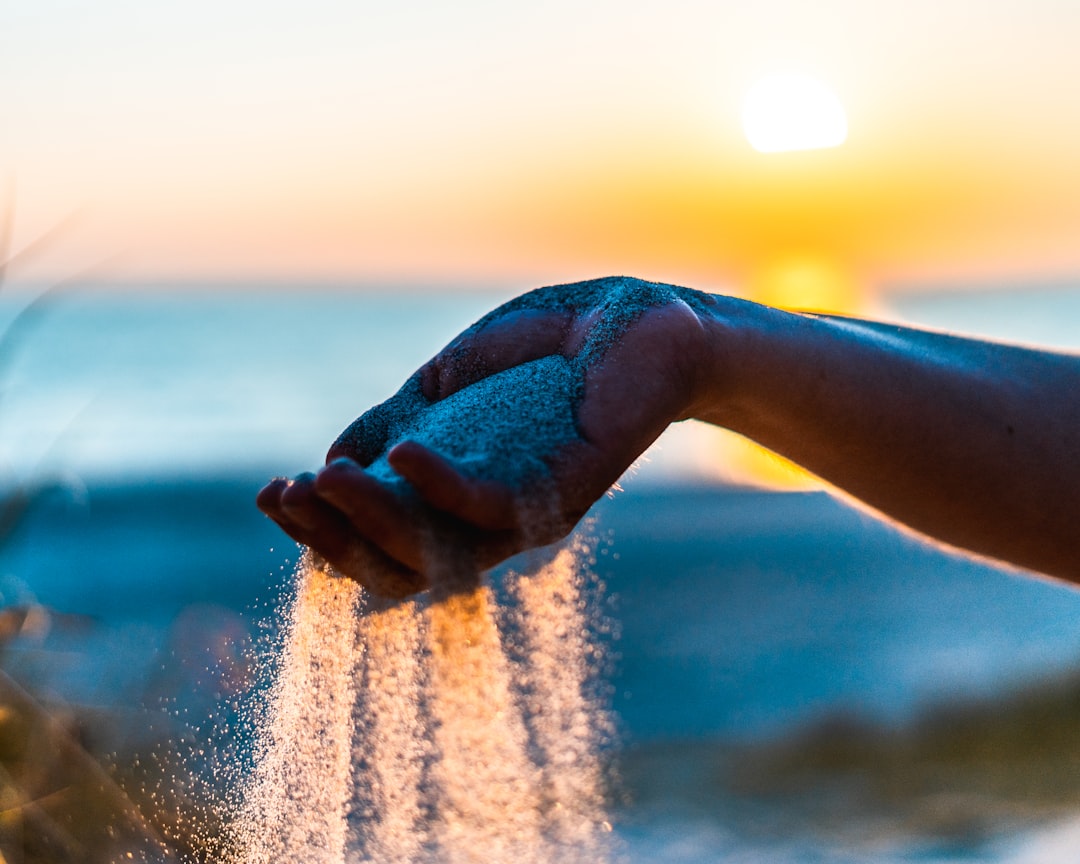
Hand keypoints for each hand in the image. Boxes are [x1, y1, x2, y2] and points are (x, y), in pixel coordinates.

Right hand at [257, 277, 717, 596]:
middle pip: (398, 567)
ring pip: (437, 550)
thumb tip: (329, 463)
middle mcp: (486, 523)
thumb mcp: (445, 386)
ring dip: (372, 522)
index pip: (377, 542)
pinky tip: (400, 454)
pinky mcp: (562, 489)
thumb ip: (391, 421)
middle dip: (332, 538)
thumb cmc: (539, 356)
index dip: (321, 528)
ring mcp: (525, 514)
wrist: (629, 323)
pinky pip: (492, 506)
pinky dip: (440, 486)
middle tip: (285, 495)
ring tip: (322, 479)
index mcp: (451, 502)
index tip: (274, 492)